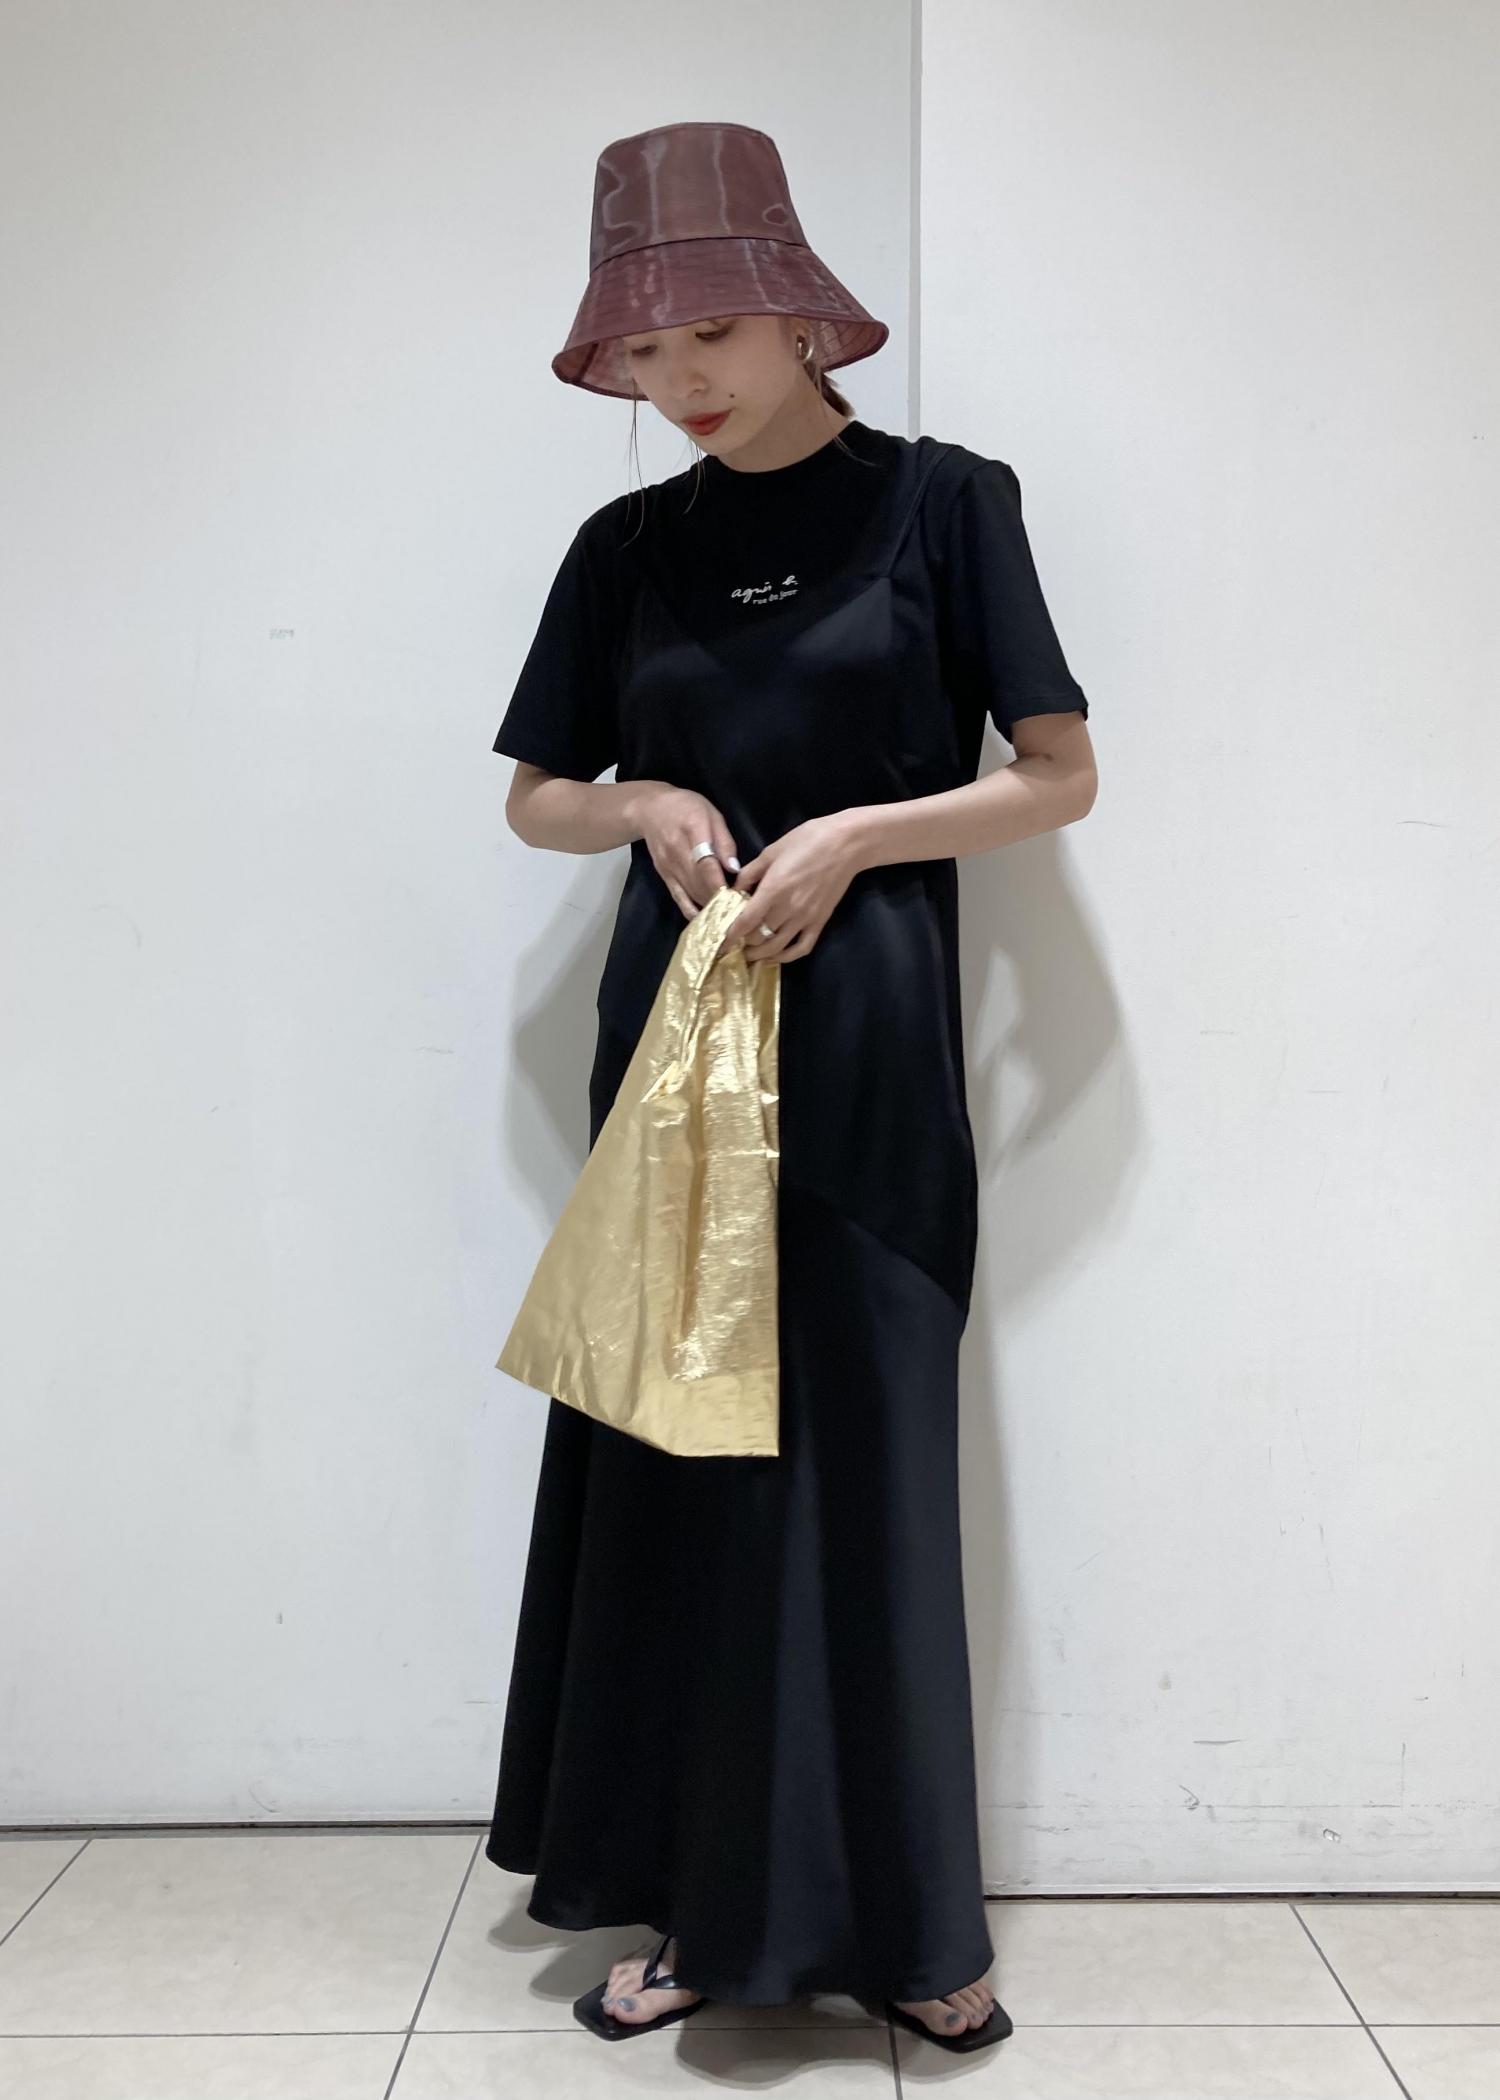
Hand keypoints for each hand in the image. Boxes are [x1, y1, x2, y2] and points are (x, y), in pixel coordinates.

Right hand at [635, 783, 739, 920]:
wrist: (649, 809)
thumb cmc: (686, 807)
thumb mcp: (712, 814)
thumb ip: (724, 842)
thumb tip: (735, 868)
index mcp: (693, 830)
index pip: (707, 863)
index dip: (722, 884)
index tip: (739, 896)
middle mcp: (677, 851)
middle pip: (700, 883)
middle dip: (721, 899)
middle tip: (741, 910)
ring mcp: (668, 866)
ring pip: (691, 893)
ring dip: (711, 906)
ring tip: (730, 915)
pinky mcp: (664, 876)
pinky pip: (679, 898)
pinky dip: (692, 911)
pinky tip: (706, 920)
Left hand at [714, 812, 864, 963]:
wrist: (846, 844)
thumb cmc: (807, 840)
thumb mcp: (772, 851)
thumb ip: (751, 872)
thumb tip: (735, 889)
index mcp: (773, 889)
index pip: (745, 922)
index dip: (730, 936)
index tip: (720, 943)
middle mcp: (788, 909)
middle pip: (758, 937)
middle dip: (742, 943)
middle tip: (733, 943)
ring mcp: (805, 918)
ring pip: (777, 948)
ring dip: (760, 955)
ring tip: (749, 955)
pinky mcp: (820, 922)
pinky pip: (801, 948)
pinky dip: (786, 957)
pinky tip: (775, 957)